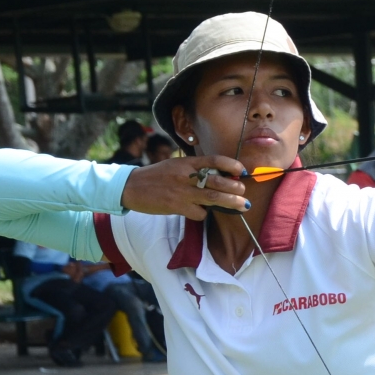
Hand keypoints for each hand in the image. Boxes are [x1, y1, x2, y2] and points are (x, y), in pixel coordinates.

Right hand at [120, 155, 249, 218]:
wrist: (131, 187)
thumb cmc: (156, 176)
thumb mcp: (176, 165)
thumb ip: (194, 169)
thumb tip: (219, 175)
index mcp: (186, 163)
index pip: (214, 160)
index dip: (231, 164)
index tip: (241, 170)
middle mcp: (186, 176)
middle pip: (217, 181)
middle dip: (235, 187)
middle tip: (243, 191)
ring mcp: (182, 192)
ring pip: (213, 197)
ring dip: (231, 202)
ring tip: (243, 205)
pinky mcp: (176, 206)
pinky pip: (199, 212)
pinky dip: (204, 213)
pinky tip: (202, 212)